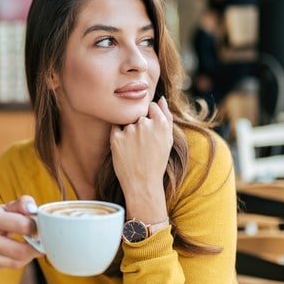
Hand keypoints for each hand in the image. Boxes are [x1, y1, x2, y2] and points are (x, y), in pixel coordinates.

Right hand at [0, 195, 42, 274]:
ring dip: (29, 256)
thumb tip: (33, 209)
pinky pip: (10, 267)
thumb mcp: (6, 208)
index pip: (22, 225)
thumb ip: (22, 204)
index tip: (40, 228)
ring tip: (31, 248)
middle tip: (42, 243)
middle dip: (36, 248)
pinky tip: (18, 254)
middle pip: (20, 250)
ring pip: (17, 261)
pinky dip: (19, 261)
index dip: (36, 227)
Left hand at [110, 96, 172, 222]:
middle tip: (142, 143)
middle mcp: (145, 124)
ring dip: (129, 130)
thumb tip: (161, 99)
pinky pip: (115, 128)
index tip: (149, 130)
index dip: (149, 117)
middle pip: (138, 114)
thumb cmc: (157, 161)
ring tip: (134, 149)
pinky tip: (125, 149)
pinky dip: (119, 136)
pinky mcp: (116, 138)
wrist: (142, 184)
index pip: (151, 106)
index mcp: (161, 123)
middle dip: (139, 124)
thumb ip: (166, 116)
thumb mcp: (168, 139)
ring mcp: (129, 130)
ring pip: (126, 121)